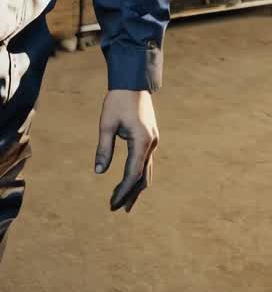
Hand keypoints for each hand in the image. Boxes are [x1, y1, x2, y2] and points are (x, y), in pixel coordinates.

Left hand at [94, 90, 158, 212]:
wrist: (133, 81)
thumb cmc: (117, 101)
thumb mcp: (106, 125)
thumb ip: (104, 149)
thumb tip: (98, 172)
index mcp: (142, 141)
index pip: (133, 174)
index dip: (123, 191)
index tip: (112, 204)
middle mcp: (151, 143)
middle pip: (143, 176)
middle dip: (130, 194)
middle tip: (116, 209)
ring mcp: (153, 140)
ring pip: (147, 170)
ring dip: (136, 187)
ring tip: (125, 203)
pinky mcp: (150, 136)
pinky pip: (146, 161)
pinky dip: (139, 175)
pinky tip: (131, 182)